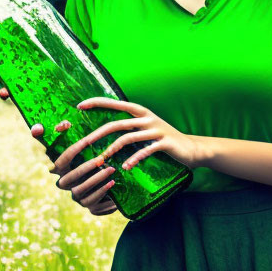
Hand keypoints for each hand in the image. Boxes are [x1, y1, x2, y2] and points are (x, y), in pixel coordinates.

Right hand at [0, 66, 117, 216]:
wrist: (114, 184)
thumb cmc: (99, 155)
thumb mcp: (94, 139)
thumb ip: (80, 123)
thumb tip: (66, 100)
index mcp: (59, 162)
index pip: (49, 150)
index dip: (46, 137)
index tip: (61, 124)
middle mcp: (63, 180)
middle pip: (66, 176)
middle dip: (83, 166)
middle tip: (101, 157)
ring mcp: (75, 195)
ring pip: (79, 190)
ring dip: (95, 180)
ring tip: (111, 169)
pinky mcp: (89, 207)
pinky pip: (92, 204)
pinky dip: (103, 195)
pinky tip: (114, 184)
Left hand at [55, 97, 203, 175]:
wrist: (192, 148)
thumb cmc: (164, 140)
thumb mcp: (146, 129)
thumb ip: (130, 126)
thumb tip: (106, 129)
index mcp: (141, 112)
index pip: (115, 103)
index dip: (97, 102)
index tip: (79, 106)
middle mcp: (147, 118)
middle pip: (117, 123)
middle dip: (98, 133)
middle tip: (83, 143)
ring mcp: (156, 130)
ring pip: (128, 137)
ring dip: (112, 149)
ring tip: (102, 160)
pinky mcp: (164, 143)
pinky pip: (145, 150)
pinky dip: (133, 159)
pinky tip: (126, 167)